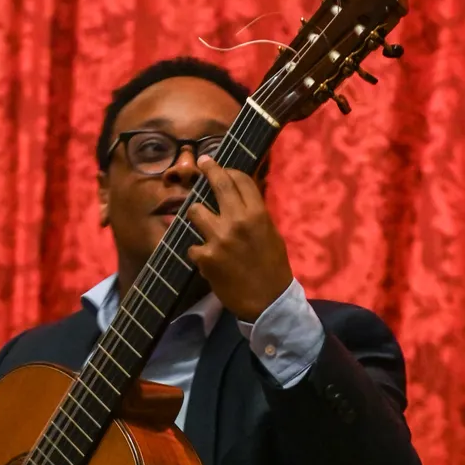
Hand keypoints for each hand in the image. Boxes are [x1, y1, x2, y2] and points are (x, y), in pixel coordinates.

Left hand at [186, 156, 293, 321]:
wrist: (268, 301)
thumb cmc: (272, 268)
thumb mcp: (270, 234)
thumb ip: (254, 215)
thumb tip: (239, 200)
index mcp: (257, 214)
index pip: (240, 179)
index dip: (228, 170)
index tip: (219, 165)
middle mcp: (238, 221)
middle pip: (218, 183)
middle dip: (207, 169)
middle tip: (201, 162)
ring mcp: (219, 238)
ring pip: (195, 211)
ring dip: (196, 216)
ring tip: (201, 224)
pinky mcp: (206, 257)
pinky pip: (192, 247)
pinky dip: (198, 253)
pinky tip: (207, 261)